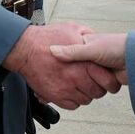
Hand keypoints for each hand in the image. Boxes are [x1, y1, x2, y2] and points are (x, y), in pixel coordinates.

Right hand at [4, 22, 121, 108]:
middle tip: (91, 80)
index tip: (105, 76)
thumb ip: (87, 34)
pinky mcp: (56, 96)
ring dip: (84, 94)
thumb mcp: (71, 29)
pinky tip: (69, 90)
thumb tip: (97, 39)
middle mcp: (78, 77)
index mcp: (86, 61)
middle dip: (97, 87)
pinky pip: (72, 105)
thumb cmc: (46, 38)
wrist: (25, 48)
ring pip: (86, 100)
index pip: (108, 80)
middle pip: (98, 92)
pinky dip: (73, 100)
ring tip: (78, 84)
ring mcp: (67, 88)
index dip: (109, 80)